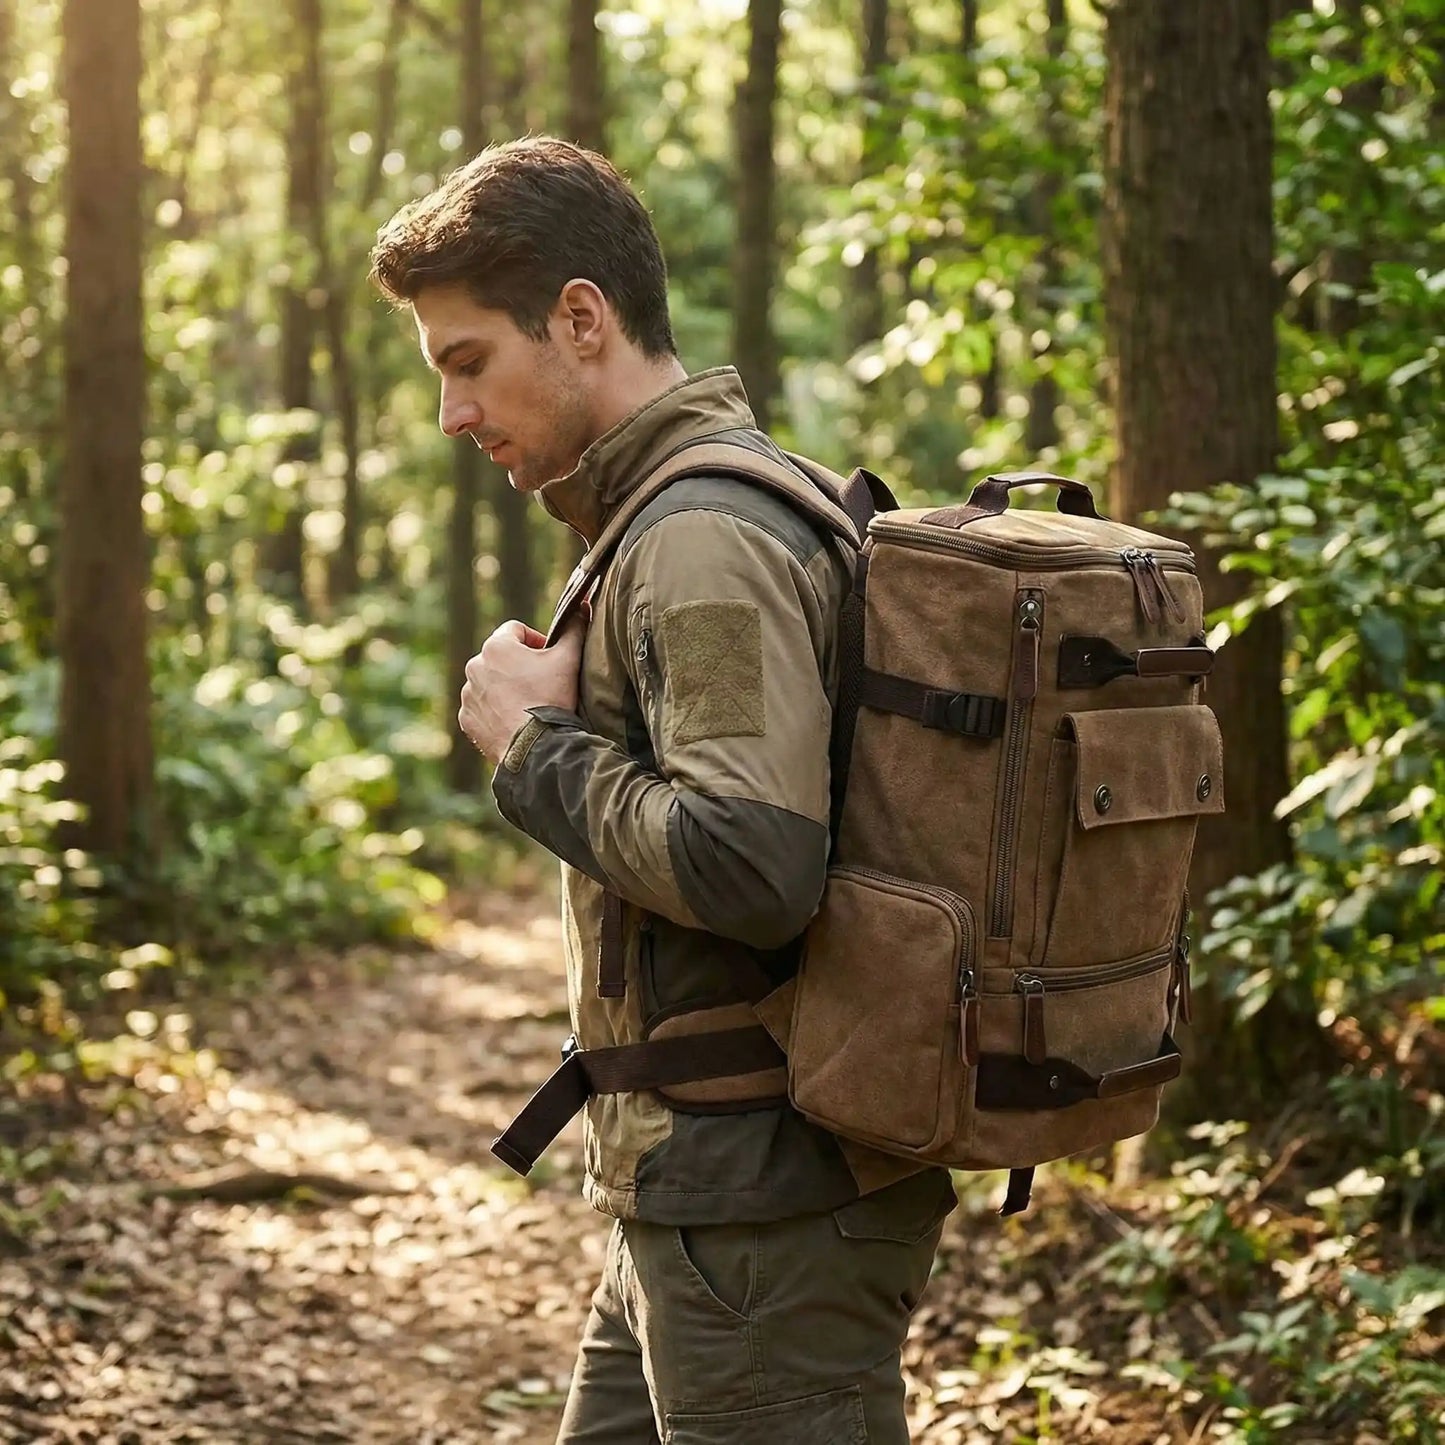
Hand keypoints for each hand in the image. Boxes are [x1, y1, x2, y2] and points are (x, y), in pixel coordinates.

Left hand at [459, 608, 587, 764]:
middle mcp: (474, 666)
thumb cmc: (550, 697)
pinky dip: (495, 711)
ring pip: (489, 683)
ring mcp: (468, 695)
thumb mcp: (569, 658)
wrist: (535, 746)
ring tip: (528, 704)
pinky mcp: (466, 719)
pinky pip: (481, 708)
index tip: (549, 659)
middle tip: (542, 683)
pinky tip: (515, 721)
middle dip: (519, 666)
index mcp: (496, 646)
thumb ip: (575, 628)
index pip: (516, 630)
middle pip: (501, 657)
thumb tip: (583, 606)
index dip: (536, 641)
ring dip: (505, 688)